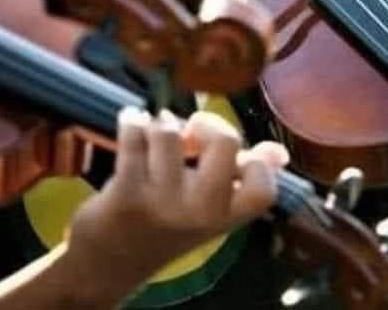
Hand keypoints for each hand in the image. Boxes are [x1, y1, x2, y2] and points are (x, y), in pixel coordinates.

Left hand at [67, 108, 287, 291]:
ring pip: (171, 131)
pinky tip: (130, 124)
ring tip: (155, 134)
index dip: (256, 160)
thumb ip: (242, 176)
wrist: (107, 265)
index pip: (262, 187)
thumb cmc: (167, 224)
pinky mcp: (126, 192)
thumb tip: (280, 153)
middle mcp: (199, 211)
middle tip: (191, 132)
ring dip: (160, 124)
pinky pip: (135, 135)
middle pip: (225, 140)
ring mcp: (163, 203)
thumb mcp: (209, 209)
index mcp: (225, 216)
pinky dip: (132, 121)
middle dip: (205, 122)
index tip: (237, 152)